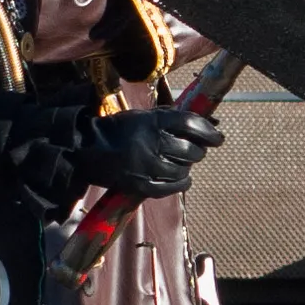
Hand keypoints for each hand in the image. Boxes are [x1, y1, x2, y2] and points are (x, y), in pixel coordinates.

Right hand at [81, 105, 221, 198]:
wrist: (86, 149)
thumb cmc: (120, 130)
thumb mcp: (144, 117)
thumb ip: (174, 119)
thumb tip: (213, 124)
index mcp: (151, 122)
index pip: (190, 124)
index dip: (208, 131)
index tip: (218, 138)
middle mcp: (149, 143)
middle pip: (190, 150)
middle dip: (198, 151)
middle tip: (195, 150)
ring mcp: (145, 166)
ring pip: (183, 170)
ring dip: (188, 167)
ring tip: (182, 162)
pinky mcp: (139, 185)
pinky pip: (171, 188)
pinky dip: (181, 183)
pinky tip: (183, 179)